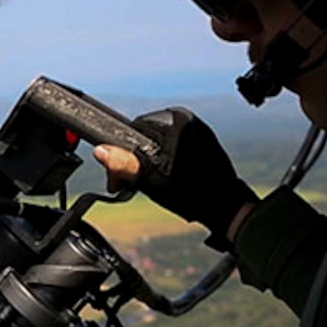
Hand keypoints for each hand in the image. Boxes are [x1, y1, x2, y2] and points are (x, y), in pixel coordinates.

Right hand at [93, 108, 257, 250]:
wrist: (225, 207)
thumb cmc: (192, 192)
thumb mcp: (149, 178)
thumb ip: (123, 163)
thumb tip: (101, 151)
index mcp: (176, 118)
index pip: (133, 131)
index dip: (122, 156)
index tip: (120, 179)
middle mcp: (188, 119)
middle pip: (145, 140)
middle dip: (136, 163)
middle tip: (134, 187)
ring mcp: (198, 131)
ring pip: (159, 147)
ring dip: (149, 167)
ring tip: (153, 187)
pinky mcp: (204, 145)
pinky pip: (174, 152)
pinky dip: (166, 166)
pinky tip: (169, 183)